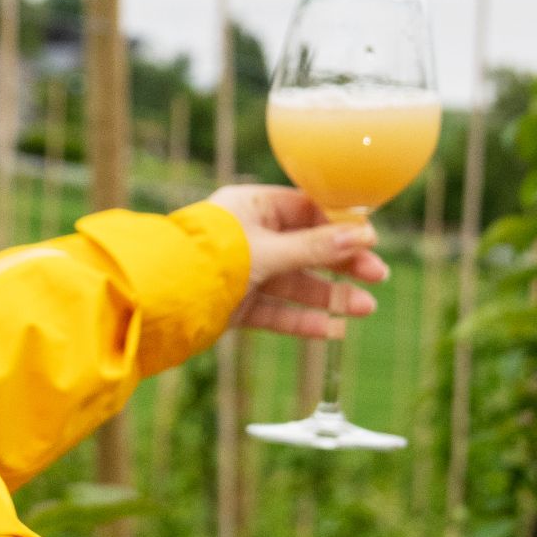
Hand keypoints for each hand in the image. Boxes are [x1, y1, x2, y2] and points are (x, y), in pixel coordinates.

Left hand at [206, 183, 388, 340]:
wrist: (159, 300)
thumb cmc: (210, 259)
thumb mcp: (270, 250)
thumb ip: (316, 247)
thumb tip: (364, 235)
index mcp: (250, 206)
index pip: (306, 210)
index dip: (339, 227)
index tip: (370, 241)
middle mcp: (247, 236)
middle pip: (305, 248)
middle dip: (341, 264)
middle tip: (377, 277)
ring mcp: (242, 272)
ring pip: (294, 283)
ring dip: (329, 296)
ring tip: (364, 308)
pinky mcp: (235, 305)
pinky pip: (276, 311)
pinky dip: (302, 320)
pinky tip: (333, 330)